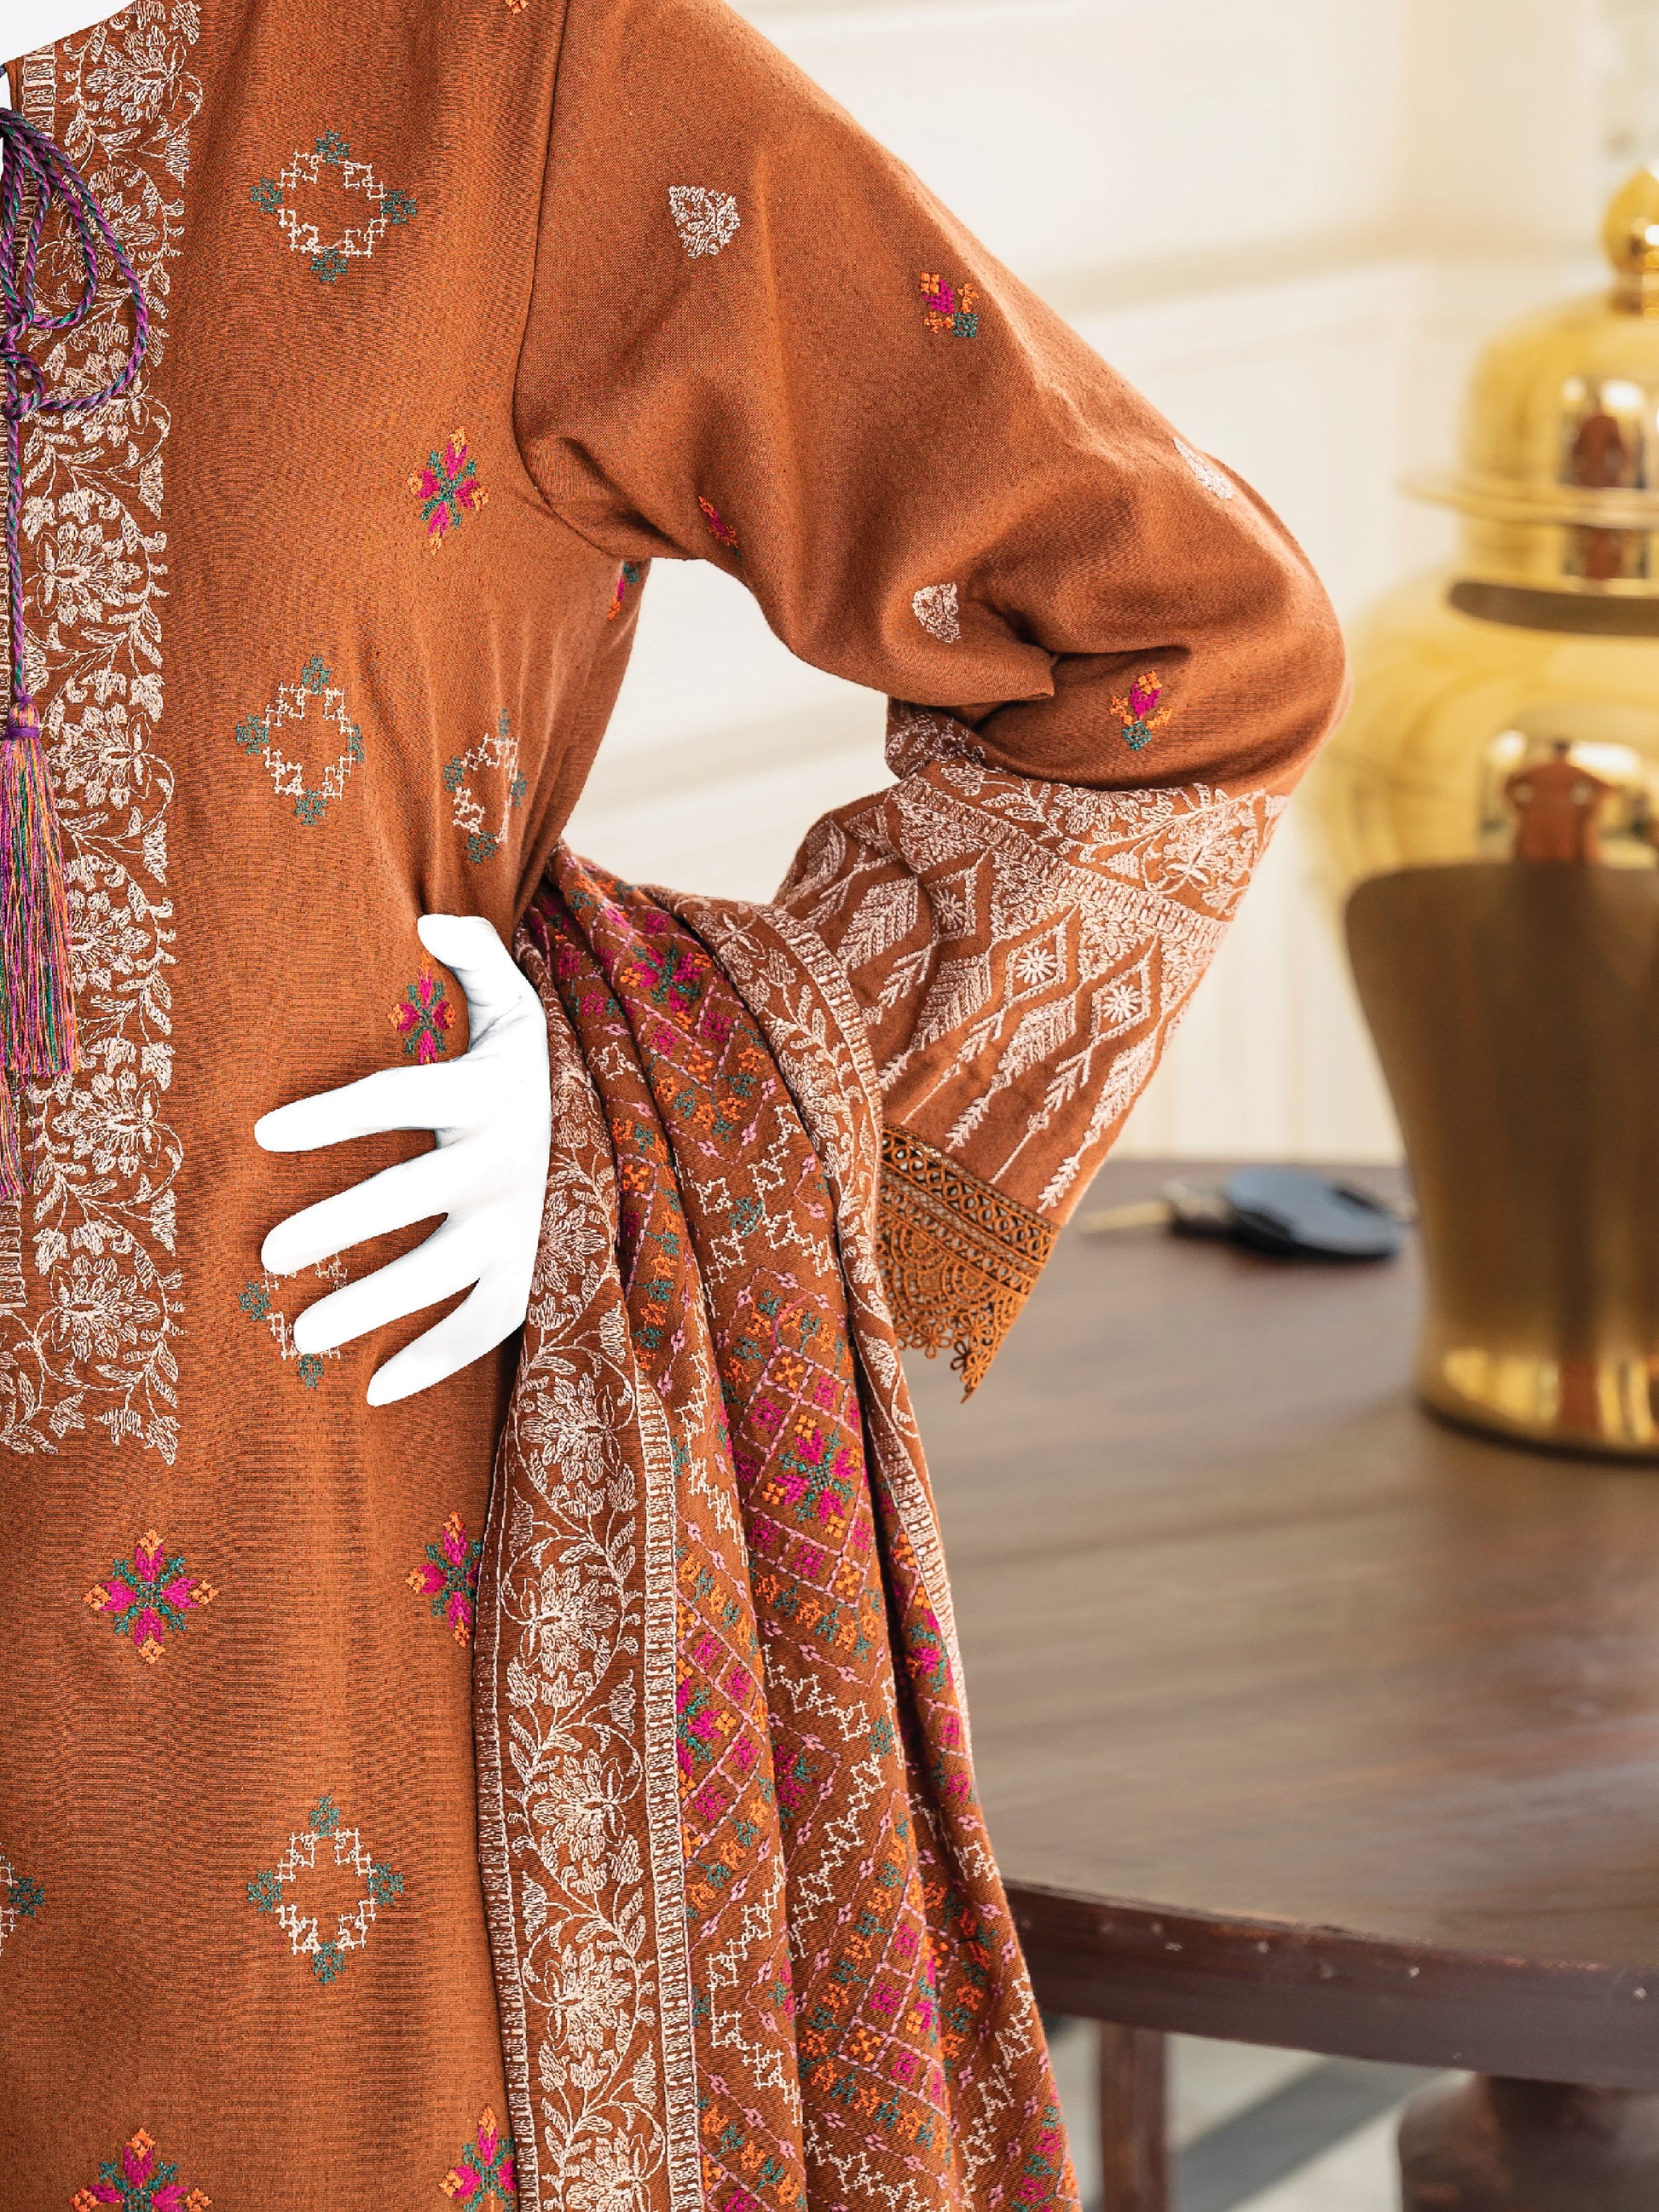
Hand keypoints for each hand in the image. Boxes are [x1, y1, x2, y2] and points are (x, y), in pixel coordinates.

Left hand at [255, 914, 552, 1405]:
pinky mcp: (530, 1269)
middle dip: (337, 1225)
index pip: (398, 1095)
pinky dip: (439, 1360)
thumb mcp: (513, 1000)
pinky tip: (376, 1390)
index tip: (263, 1133)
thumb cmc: (523, 1063)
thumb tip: (425, 921)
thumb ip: (475, 953)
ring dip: (373, 1306)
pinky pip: (487, 1324)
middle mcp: (502, 1161)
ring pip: (442, 1273)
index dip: (332, 1115)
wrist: (608, 1124)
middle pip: (408, 1195)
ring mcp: (518, 1223)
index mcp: (485, 1091)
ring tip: (302, 1337)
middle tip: (265, 1254)